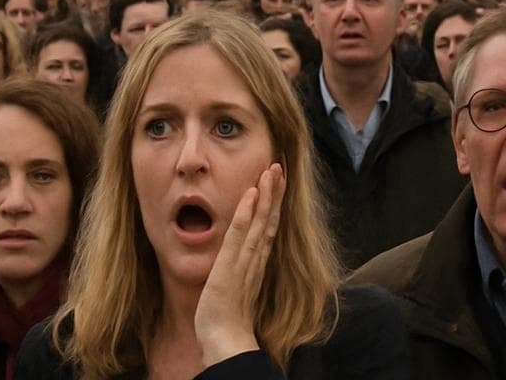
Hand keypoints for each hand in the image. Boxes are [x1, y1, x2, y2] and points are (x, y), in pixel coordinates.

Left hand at [194, 163, 285, 365]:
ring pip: (260, 221)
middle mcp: (256, 258)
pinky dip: (247, 212)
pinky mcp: (231, 265)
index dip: (273, 204)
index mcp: (257, 263)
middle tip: (280, 166)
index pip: (268, 227)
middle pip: (269, 219)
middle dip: (275, 192)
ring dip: (266, 194)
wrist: (226, 340)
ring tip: (272, 170)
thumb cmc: (227, 319)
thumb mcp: (236, 290)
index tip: (277, 183)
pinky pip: (240, 234)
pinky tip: (251, 193)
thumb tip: (238, 265)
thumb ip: (240, 274)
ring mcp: (245, 260)